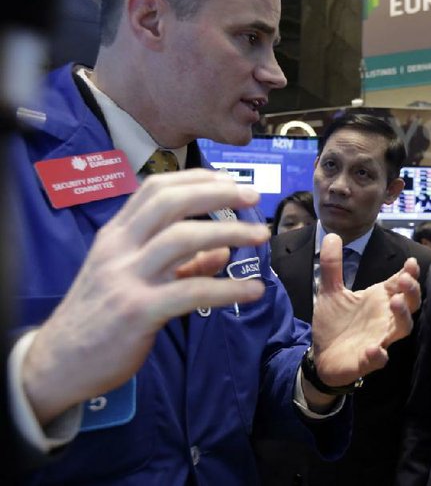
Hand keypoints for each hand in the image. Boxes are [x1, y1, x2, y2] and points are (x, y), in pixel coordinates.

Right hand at [23, 169, 269, 425]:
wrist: (58, 363)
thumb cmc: (100, 317)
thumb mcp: (133, 278)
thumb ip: (181, 264)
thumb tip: (223, 251)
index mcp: (116, 235)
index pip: (155, 189)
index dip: (197, 179)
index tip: (230, 181)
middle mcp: (119, 248)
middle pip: (170, 203)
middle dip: (216, 193)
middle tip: (252, 197)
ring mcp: (127, 278)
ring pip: (182, 239)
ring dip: (229, 233)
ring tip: (261, 236)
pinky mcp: (138, 311)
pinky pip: (191, 291)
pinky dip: (228, 288)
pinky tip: (254, 290)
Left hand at [309, 234, 420, 391]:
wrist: (321, 356)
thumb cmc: (334, 323)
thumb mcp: (330, 291)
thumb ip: (332, 265)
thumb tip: (332, 234)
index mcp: (378, 299)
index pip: (400, 284)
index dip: (409, 273)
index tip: (410, 261)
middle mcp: (384, 318)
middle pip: (410, 304)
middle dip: (412, 291)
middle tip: (404, 278)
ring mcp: (379, 338)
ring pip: (402, 329)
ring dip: (402, 316)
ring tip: (396, 301)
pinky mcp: (367, 360)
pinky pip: (379, 359)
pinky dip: (379, 355)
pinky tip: (376, 348)